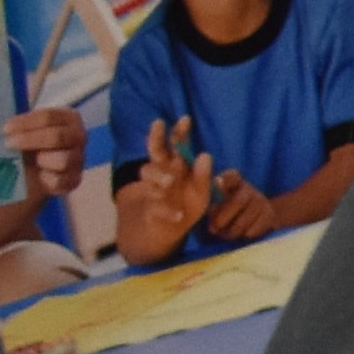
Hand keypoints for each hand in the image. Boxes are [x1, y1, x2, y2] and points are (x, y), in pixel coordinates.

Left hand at [5, 105, 81, 200]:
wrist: (32, 171)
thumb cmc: (28, 144)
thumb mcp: (24, 130)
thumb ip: (19, 126)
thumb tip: (5, 128)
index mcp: (68, 119)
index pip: (49, 117)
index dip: (25, 123)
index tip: (5, 130)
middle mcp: (78, 137)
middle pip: (57, 136)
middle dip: (30, 140)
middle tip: (9, 144)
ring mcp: (79, 159)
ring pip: (63, 160)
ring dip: (43, 160)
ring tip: (31, 162)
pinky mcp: (74, 179)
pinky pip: (61, 181)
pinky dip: (46, 180)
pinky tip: (38, 178)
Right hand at [115, 120, 217, 265]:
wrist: (162, 235)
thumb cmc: (185, 208)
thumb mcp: (201, 193)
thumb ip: (203, 176)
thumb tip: (205, 155)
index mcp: (177, 168)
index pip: (176, 146)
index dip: (179, 133)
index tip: (185, 118)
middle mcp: (163, 174)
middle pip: (157, 152)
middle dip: (158, 137)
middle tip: (160, 125)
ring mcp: (152, 190)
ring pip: (149, 173)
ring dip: (159, 175)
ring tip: (169, 182)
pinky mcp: (149, 210)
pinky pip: (156, 207)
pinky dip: (167, 211)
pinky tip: (178, 215)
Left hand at [196, 164, 273, 245]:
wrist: (254, 217)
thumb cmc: (224, 210)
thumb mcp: (214, 202)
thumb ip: (208, 202)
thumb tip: (203, 209)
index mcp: (233, 181)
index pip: (231, 176)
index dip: (224, 180)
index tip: (217, 183)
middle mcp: (248, 188)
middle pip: (238, 201)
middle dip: (223, 218)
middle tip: (213, 229)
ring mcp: (260, 200)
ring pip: (245, 219)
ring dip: (231, 231)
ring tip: (224, 234)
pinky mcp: (269, 214)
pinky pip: (253, 229)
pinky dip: (244, 235)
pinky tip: (239, 234)